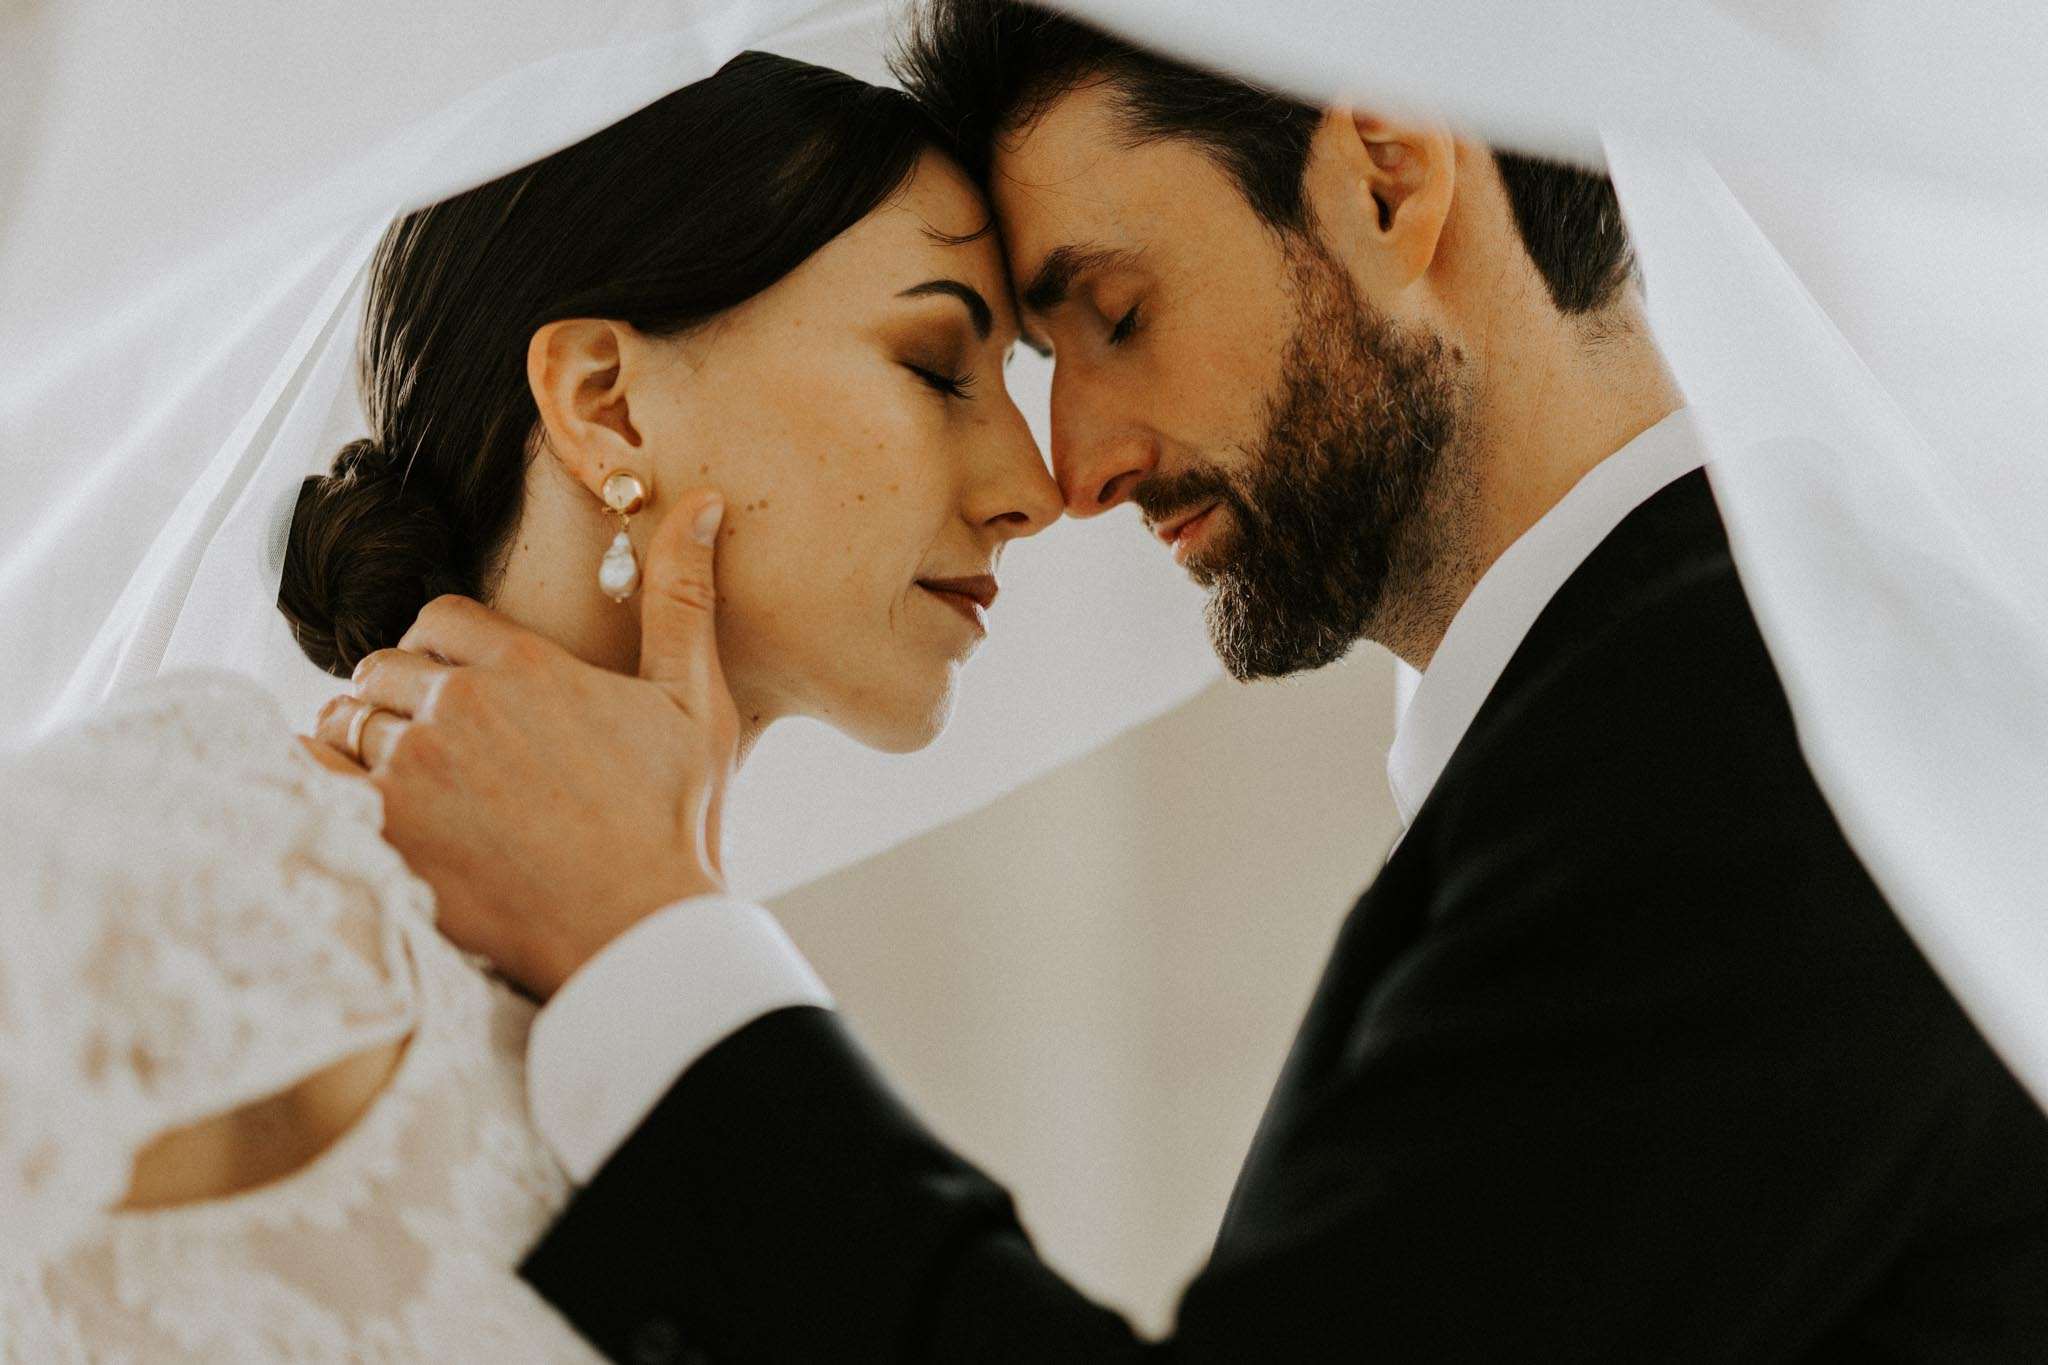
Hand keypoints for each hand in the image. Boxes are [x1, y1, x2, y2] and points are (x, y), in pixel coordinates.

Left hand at [311, 490, 734, 997]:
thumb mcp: (692, 700)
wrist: (638, 928)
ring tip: (395, 772)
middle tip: (433, 739)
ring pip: (346, 718)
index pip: (439, 618)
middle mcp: (458, 707)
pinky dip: (314, 777)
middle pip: (385, 666)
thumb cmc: (675, 820)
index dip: (442, 648)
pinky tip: (342, 795)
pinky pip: (310, 777)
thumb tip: (703, 503)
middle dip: (401, 694)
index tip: (459, 685)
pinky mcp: (384, 833)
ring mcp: (414, 771)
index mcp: (525, 666)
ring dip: (362, 738)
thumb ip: (682, 597)